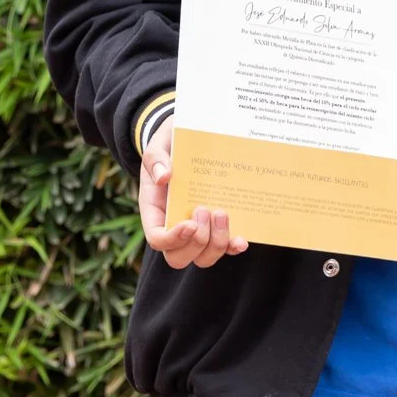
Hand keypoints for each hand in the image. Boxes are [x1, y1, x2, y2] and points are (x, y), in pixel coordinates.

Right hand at [139, 115, 247, 268]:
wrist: (187, 139)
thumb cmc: (169, 145)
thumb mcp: (157, 145)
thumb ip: (155, 159)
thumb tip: (164, 176)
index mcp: (155, 211)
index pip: (157, 239)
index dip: (173, 239)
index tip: (191, 224)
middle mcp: (174, 226)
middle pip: (179, 257)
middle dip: (197, 242)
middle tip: (205, 209)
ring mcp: (197, 229)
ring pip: (203, 257)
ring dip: (216, 243)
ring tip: (222, 212)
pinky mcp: (216, 226)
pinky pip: (224, 248)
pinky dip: (233, 247)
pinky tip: (242, 239)